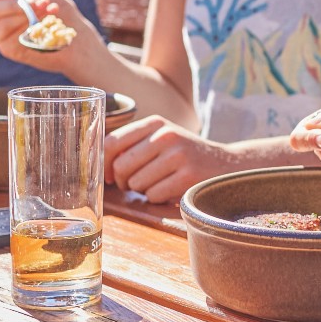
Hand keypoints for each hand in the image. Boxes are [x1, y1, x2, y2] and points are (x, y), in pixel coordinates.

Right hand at [0, 0, 88, 67]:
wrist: (77, 37)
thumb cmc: (60, 10)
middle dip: (18, 5)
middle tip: (39, 2)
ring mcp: (2, 33)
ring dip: (25, 16)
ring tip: (46, 13)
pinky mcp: (8, 48)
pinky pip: (5, 37)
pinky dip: (24, 30)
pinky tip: (39, 29)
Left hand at [105, 115, 236, 203]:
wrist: (226, 164)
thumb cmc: (183, 154)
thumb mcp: (161, 138)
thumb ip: (132, 143)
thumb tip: (94, 157)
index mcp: (155, 123)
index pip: (113, 142)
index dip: (104, 163)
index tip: (108, 175)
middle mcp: (166, 135)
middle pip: (121, 166)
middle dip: (122, 181)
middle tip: (133, 183)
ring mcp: (178, 155)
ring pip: (136, 183)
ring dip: (142, 190)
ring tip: (158, 183)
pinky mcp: (187, 177)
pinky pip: (153, 195)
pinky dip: (157, 198)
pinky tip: (169, 190)